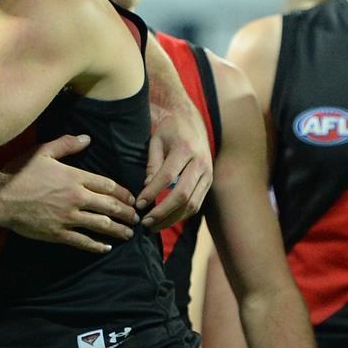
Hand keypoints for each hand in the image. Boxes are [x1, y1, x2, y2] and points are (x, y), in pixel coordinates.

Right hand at [0, 134, 137, 253]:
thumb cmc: (20, 172)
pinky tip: (106, 247)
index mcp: (75, 177)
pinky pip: (83, 241)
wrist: (0, 197)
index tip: (132, 199)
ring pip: (101, 225)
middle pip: (110, 206)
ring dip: (118, 230)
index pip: (108, 185)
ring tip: (128, 234)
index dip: (124, 193)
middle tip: (137, 218)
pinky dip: (97, 245)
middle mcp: (76, 197)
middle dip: (127, 213)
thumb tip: (87, 138)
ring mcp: (68, 217)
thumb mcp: (42, 152)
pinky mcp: (58, 233)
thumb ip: (66, 144)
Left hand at [137, 106, 212, 229]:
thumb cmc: (169, 130)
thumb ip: (153, 164)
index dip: (152, 193)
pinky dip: (182, 214)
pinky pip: (197, 203)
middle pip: (182, 195)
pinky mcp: (209, 181)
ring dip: (172, 219)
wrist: (191, 121)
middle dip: (163, 212)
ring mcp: (208, 174)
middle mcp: (200, 163)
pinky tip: (167, 219)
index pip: (167, 177)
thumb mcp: (156, 141)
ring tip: (154, 226)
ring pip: (192, 204)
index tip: (139, 204)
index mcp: (185, 149)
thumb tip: (147, 188)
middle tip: (145, 222)